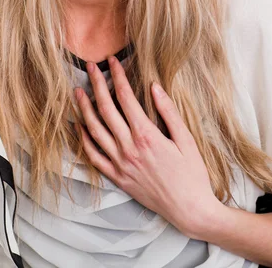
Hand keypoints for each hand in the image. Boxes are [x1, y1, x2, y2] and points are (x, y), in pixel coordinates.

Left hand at [73, 55, 221, 237]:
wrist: (190, 210)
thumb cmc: (192, 174)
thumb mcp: (186, 139)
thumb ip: (168, 112)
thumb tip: (154, 87)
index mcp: (147, 135)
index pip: (126, 97)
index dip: (118, 76)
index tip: (112, 61)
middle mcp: (129, 148)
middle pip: (106, 109)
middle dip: (97, 84)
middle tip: (90, 67)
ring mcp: (120, 164)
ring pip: (95, 131)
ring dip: (84, 109)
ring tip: (78, 91)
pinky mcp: (117, 178)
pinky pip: (94, 157)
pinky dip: (84, 140)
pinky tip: (80, 127)